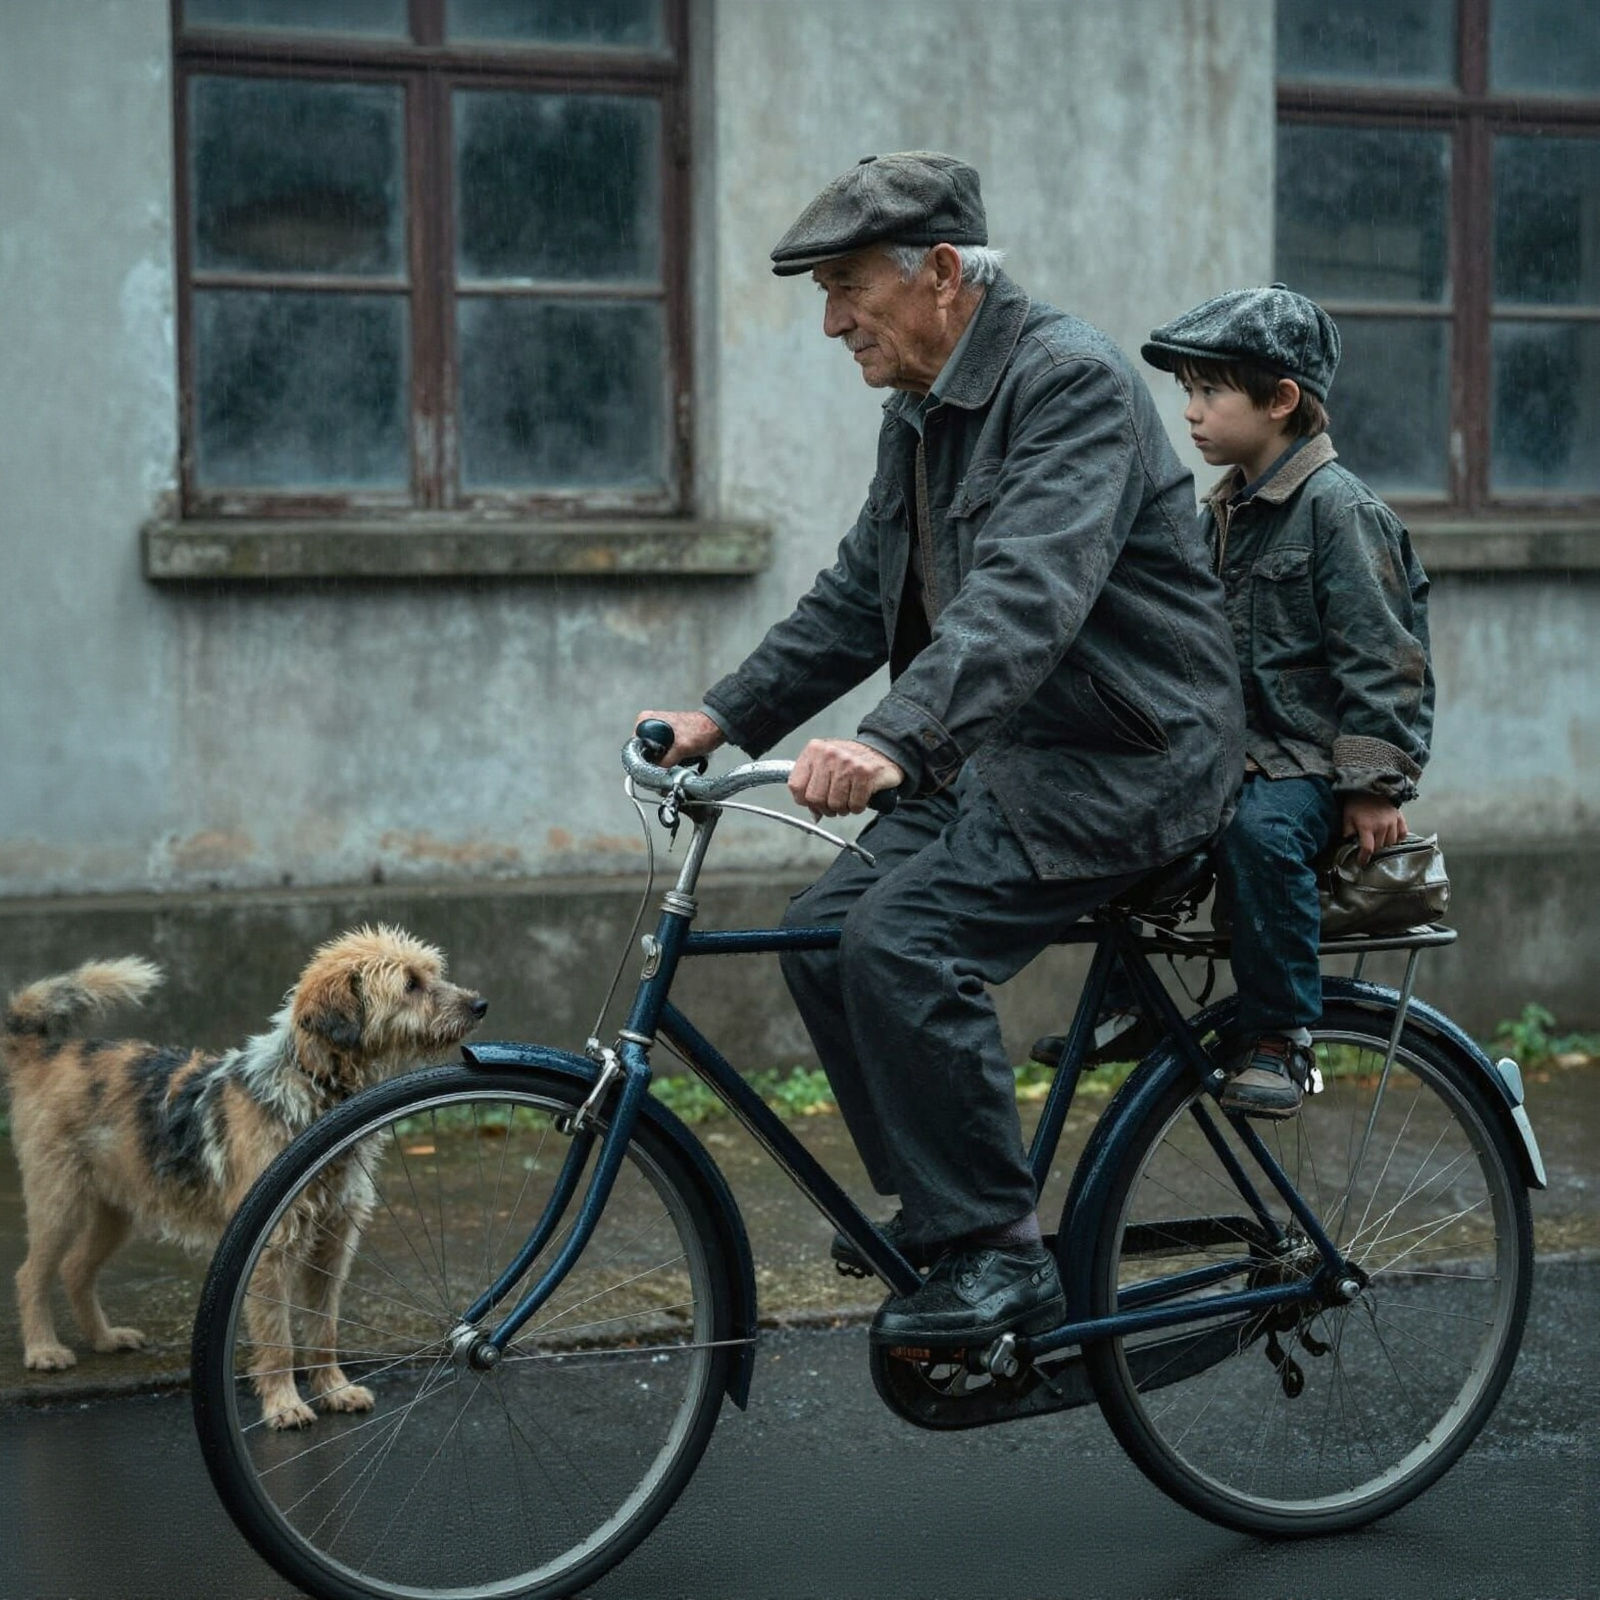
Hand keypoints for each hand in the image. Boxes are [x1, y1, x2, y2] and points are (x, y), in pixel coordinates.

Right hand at [634, 709, 724, 764]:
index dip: (643, 762)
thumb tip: (655, 776)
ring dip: (662, 765)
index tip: (654, 770)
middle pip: (642, 754)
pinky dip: (668, 762)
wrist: (717, 727)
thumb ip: (665, 761)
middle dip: (654, 765)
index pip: (634, 747)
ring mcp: (656, 732)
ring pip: (652, 757)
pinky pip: (660, 756)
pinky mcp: (665, 739)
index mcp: (646, 720)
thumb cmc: (702, 730)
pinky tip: (679, 761)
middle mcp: (647, 725)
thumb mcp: (681, 747)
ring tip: (677, 763)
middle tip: (668, 769)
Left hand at [789, 739, 903, 817]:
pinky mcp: (865, 774)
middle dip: (825, 807)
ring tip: (848, 798)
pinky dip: (857, 807)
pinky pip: (854, 805)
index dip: (804, 800)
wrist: (883, 749)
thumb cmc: (852, 759)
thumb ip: (812, 784)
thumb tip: (813, 813)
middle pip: (814, 798)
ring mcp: (847, 763)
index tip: (812, 802)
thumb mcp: (826, 763)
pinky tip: (860, 797)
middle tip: (834, 804)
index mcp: (814, 750)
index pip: (795, 785)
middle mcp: (829, 754)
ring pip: (835, 804)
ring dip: (843, 808)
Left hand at [1342, 795, 1406, 864]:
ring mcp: (1393, 823)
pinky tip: (1391, 838)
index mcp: (1367, 826)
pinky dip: (1398, 839)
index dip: (1364, 858)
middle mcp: (1382, 826)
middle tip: (1368, 849)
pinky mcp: (1400, 818)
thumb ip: (1347, 831)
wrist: (1371, 786)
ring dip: (1385, 845)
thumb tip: (1348, 843)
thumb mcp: (1346, 816)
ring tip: (1378, 843)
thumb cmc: (1356, 803)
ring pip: (1391, 843)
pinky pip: (1402, 834)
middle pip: (1380, 847)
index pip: (1368, 849)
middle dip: (1373, 851)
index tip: (1361, 863)